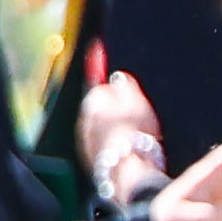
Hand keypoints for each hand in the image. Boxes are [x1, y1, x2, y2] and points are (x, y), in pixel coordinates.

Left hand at [76, 59, 166, 210]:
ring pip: (99, 125)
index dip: (98, 66)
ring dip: (110, 123)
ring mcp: (86, 140)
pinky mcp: (92, 160)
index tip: (97, 49)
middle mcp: (85, 119)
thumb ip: (125, 85)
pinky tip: (126, 146)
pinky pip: (102, 142)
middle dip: (110, 102)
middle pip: (98, 104)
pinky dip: (111, 140)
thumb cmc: (134, 134)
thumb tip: (118, 77)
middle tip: (130, 105)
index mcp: (94, 101)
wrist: (128, 171)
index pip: (97, 80)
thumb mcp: (136, 101)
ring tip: (133, 129)